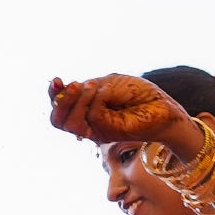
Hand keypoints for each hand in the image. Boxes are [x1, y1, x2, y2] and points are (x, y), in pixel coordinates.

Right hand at [47, 73, 194, 150]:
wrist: (162, 106)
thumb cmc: (138, 94)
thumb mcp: (108, 83)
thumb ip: (88, 89)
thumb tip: (69, 89)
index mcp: (84, 107)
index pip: (59, 105)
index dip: (53, 94)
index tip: (56, 80)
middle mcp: (86, 121)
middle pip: (56, 120)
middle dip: (59, 101)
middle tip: (72, 85)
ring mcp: (95, 129)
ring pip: (68, 124)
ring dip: (75, 101)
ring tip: (89, 86)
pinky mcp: (106, 134)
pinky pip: (91, 118)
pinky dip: (95, 101)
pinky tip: (106, 92)